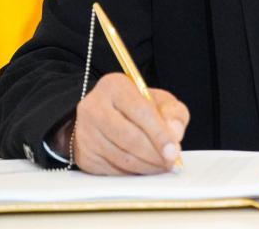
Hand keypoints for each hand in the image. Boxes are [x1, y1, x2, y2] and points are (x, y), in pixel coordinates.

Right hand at [70, 73, 188, 174]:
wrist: (107, 115)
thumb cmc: (137, 107)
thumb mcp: (160, 101)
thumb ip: (173, 113)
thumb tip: (174, 134)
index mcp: (114, 86)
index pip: (140, 112)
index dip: (159, 134)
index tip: (173, 151)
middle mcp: (94, 107)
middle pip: (129, 138)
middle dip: (154, 154)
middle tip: (171, 162)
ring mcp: (85, 132)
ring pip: (121, 157)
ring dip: (146, 166)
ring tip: (161, 165)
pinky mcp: (84, 154)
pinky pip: (112, 170)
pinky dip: (133, 173)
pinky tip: (145, 168)